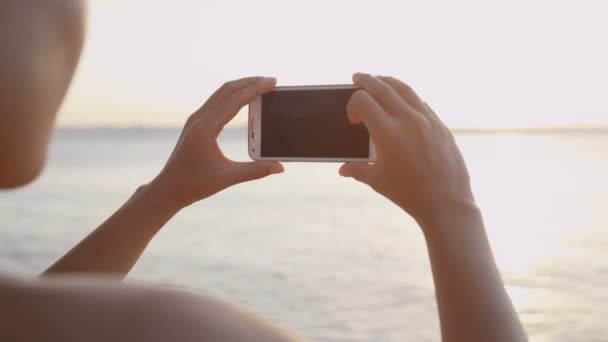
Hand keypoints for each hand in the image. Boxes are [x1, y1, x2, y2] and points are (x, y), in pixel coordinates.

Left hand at [149, 76, 283, 209]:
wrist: (168, 189)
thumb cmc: (194, 184)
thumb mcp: (228, 178)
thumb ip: (255, 171)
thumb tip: (279, 167)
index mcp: (206, 128)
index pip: (235, 100)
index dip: (255, 89)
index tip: (272, 81)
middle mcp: (199, 119)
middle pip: (227, 90)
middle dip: (250, 82)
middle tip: (271, 80)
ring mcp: (195, 120)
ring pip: (220, 93)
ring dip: (240, 86)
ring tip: (259, 84)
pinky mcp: (195, 124)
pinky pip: (215, 102)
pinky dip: (231, 95)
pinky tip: (241, 99)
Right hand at [339, 73, 474, 225]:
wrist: (446, 202)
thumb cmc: (408, 193)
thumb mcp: (378, 181)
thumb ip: (357, 169)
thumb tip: (343, 169)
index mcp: (387, 133)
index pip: (363, 101)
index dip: (353, 105)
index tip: (354, 120)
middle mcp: (407, 120)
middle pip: (382, 87)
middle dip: (366, 81)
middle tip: (357, 77)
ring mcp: (427, 120)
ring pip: (404, 89)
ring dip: (388, 82)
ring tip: (379, 81)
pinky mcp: (440, 125)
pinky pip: (420, 102)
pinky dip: (407, 97)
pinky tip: (402, 102)